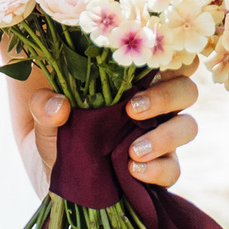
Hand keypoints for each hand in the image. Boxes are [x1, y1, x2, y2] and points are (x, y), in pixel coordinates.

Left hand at [25, 66, 199, 188]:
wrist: (51, 177)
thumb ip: (42, 105)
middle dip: (167, 95)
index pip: (166, 55)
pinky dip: (158, 169)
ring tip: (134, 150)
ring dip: (166, 136)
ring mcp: (159, 137)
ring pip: (189, 126)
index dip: (171, 51)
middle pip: (186, 87)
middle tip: (132, 110)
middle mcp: (153, 104)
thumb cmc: (53, 131)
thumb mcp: (39, 115)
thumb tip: (58, 105)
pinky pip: (174, 168)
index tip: (149, 57)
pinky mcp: (159, 170)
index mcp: (130, 79)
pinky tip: (133, 171)